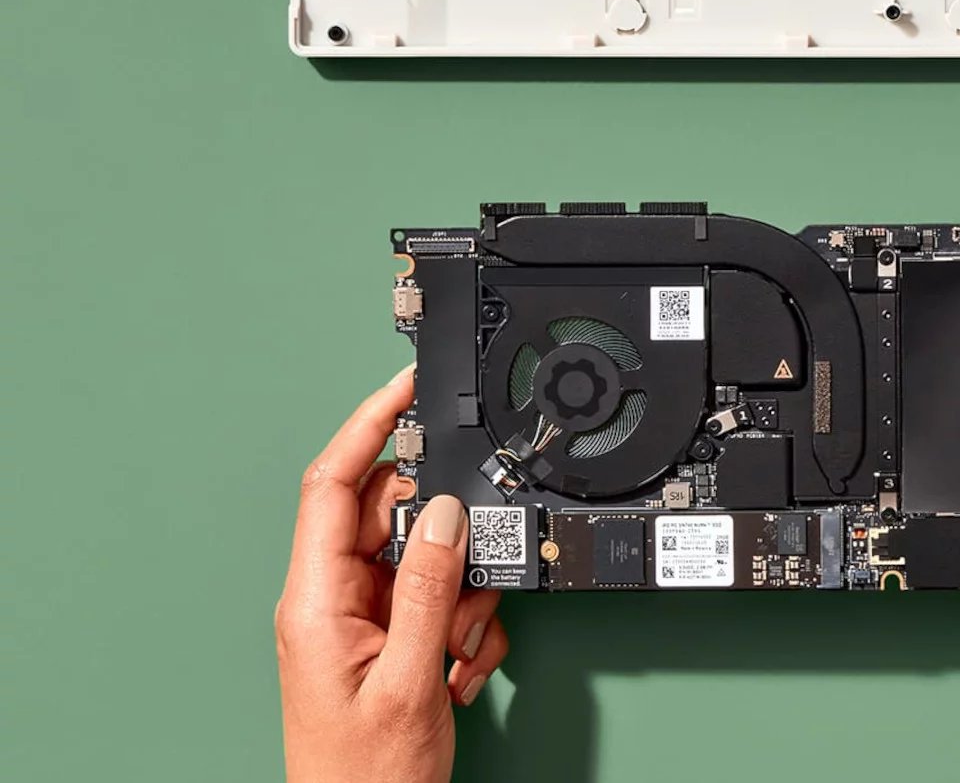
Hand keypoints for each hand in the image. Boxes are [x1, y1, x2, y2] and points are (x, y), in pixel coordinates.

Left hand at [276, 367, 509, 782]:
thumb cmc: (363, 775)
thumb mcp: (410, 677)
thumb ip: (431, 588)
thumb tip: (450, 513)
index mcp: (315, 600)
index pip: (331, 484)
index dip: (368, 425)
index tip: (407, 387)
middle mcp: (330, 600)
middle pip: (393, 518)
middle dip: (447, 542)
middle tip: (473, 573)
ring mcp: (358, 619)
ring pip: (425, 558)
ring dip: (462, 597)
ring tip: (460, 648)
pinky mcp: (387, 638)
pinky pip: (435, 598)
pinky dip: (463, 626)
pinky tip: (459, 666)